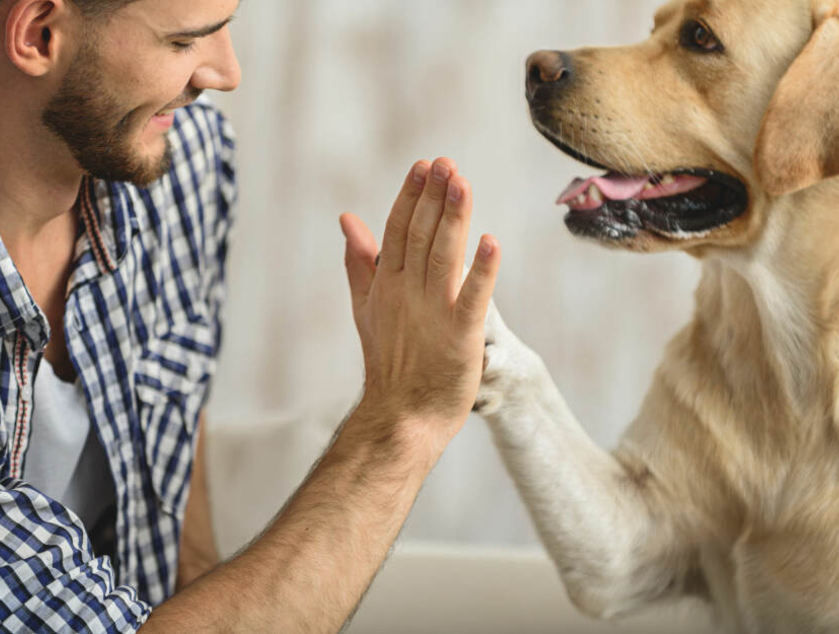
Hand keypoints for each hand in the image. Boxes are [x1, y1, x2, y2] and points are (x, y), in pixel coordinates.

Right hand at [339, 158, 500, 439]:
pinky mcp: (460, 336)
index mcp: (388, 284)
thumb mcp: (367, 306)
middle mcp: (408, 293)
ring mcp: (433, 313)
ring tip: (462, 183)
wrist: (400, 416)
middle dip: (433, 197)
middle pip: (421, 236)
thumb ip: (360, 261)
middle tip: (446, 163)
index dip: (412, 197)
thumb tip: (347, 218)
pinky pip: (473, 298)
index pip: (398, 230)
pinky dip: (481, 271)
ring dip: (453, 219)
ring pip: (443, 256)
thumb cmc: (389, 362)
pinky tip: (491, 242)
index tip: (425, 166)